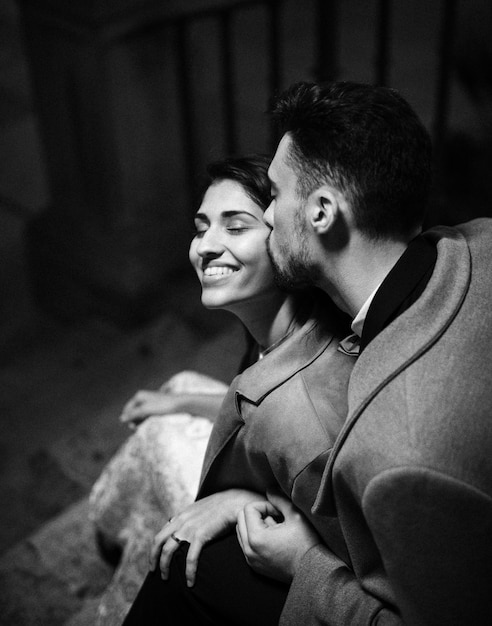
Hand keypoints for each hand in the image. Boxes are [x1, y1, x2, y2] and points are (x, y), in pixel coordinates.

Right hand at [120, 390, 179, 426]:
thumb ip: (133, 414)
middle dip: (133, 421)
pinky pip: (146, 416)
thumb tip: (121, 419)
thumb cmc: (163, 406)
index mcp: (139, 396)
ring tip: (142, 429)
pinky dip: (145, 421)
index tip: (132, 428)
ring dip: (139, 422)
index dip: (128, 418)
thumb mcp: (146, 410)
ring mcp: (149, 403)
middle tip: (136, 429)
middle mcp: (143, 398)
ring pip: (140, 415)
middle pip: (133, 412)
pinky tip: (147, 426)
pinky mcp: (155, 409)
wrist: (180, 405)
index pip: (128, 409)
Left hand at [150, 489, 265, 586]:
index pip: (161, 532)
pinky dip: (188, 572)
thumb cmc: (221, 507)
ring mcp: (189, 528)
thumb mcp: (200, 510)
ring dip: (165, 567)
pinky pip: (190, 558)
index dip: (156, 547)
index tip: (156, 558)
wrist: (233, 502)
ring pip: (168, 550)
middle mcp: (181, 521)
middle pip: (158, 541)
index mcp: (181, 516)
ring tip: (166, 579)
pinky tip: (190, 582)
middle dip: (153, 558)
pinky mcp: (201, 535)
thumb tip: (189, 528)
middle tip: (154, 572)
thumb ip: (192, 519)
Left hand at [236, 491, 320, 582]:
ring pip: (241, 531)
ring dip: (255, 525)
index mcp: (256, 538)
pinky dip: (255, 537)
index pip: (248, 508)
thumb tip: (268, 489)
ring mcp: (250, 560)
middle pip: (240, 518)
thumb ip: (278, 499)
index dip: (265, 505)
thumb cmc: (306, 543)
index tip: (279, 512)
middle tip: (275, 518)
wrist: (312, 571)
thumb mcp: (294, 515)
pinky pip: (246, 544)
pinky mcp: (254, 566)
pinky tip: (274, 540)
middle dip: (257, 514)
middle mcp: (248, 550)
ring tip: (275, 529)